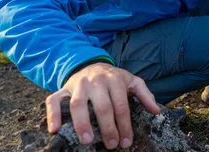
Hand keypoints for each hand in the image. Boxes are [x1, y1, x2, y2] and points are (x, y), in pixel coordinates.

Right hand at [45, 63, 159, 149]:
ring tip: (87, 140)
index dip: (124, 124)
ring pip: (78, 104)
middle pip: (102, 106)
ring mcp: (78, 85)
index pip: (121, 105)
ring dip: (82, 123)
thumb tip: (156, 111)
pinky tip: (54, 129)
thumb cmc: (114, 78)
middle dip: (107, 127)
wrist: (92, 64)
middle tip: (111, 144)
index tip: (126, 141)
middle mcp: (96, 81)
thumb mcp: (132, 81)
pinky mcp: (63, 89)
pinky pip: (53, 100)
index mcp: (115, 80)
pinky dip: (52, 114)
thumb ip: (145, 94)